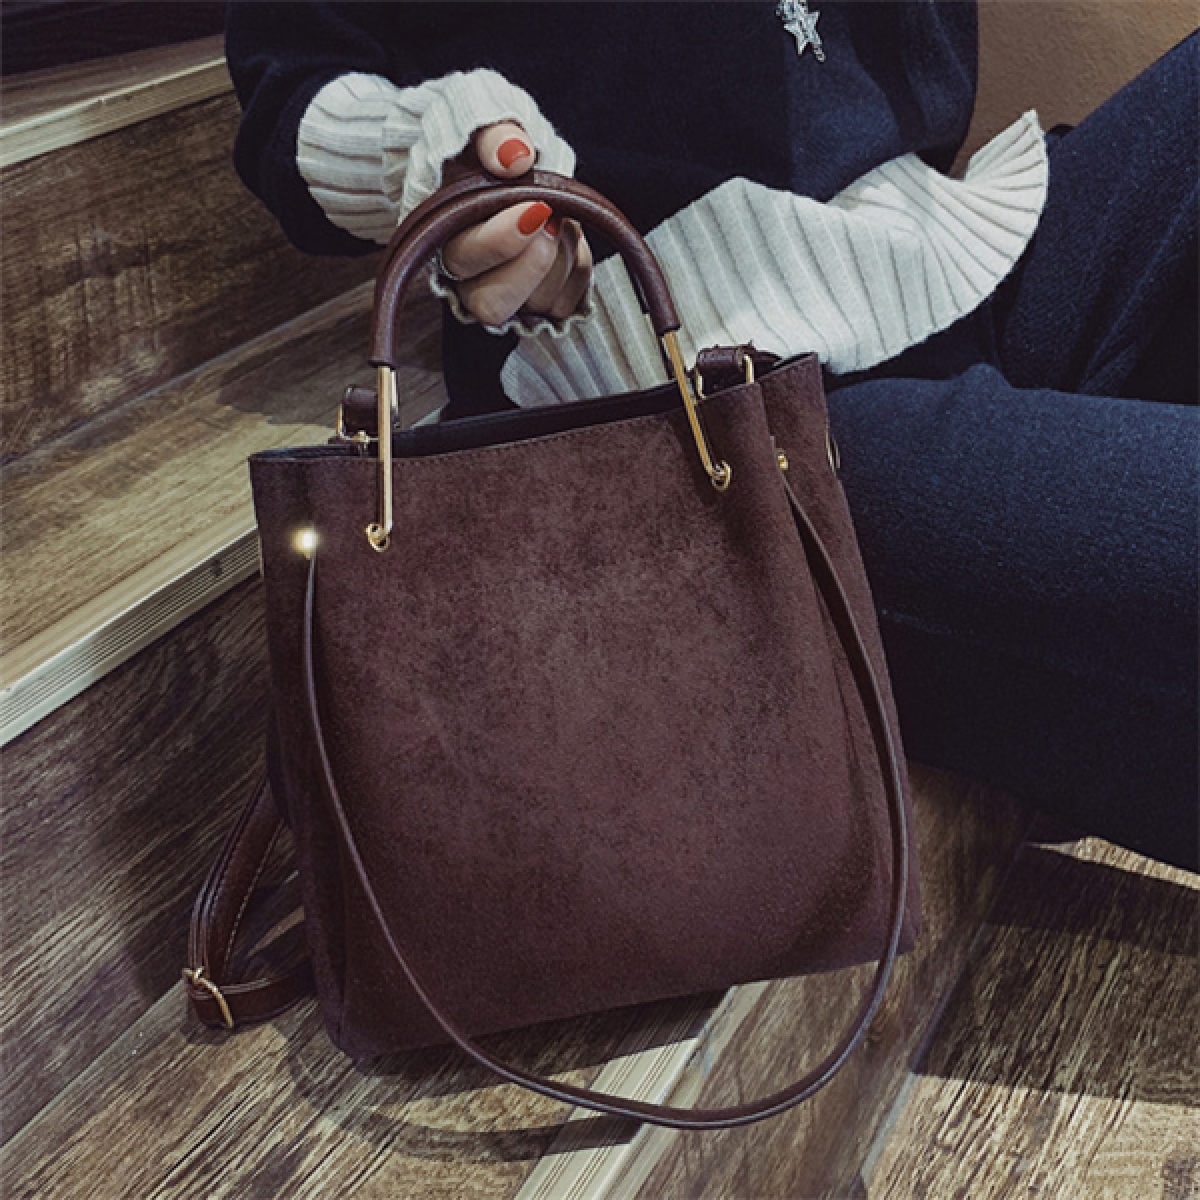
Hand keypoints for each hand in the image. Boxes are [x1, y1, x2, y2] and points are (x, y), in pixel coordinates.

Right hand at [437, 121, 592, 326]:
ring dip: (563, 258)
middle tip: (554, 219)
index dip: (502, 240)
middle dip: (535, 264)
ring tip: (561, 218)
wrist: (493, 155)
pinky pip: (566, 303)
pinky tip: (568, 238)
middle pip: (492, 305)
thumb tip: (515, 156)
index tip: (536, 207)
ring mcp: (502, 294)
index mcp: (441, 234)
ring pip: (536, 306)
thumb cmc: (480, 138)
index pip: (464, 260)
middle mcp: (466, 277)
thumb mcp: (480, 114)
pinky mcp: (536, 301)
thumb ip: (494, 134)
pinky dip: (579, 269)